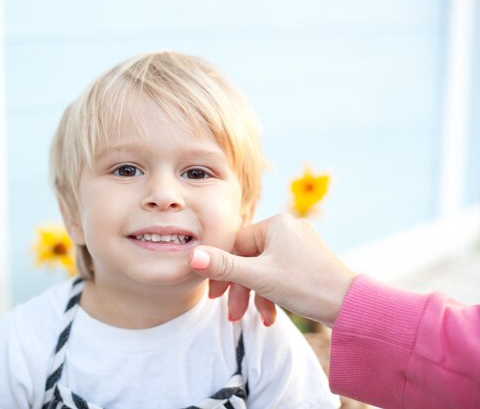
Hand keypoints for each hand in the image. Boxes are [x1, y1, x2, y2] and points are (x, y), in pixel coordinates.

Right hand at [189, 213, 354, 326]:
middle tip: (232, 313)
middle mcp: (287, 228)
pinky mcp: (307, 260)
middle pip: (248, 258)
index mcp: (275, 223)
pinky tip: (271, 315)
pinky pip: (278, 272)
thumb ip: (224, 267)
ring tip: (254, 319)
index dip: (222, 271)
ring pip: (263, 268)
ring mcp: (299, 244)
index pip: (235, 244)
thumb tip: (191, 256)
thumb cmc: (306, 286)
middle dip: (240, 288)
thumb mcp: (259, 277)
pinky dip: (271, 292)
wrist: (352, 306)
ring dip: (255, 295)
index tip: (215, 296)